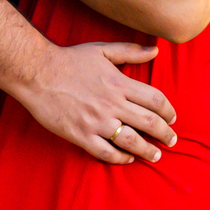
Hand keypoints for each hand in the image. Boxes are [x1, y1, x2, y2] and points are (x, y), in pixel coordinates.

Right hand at [14, 39, 177, 165]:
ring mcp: (96, 121)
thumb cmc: (69, 59)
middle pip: (149, 122)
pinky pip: (106, 152)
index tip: (172, 119)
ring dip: (148, 150)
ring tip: (156, 156)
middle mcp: (112, 103)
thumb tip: (156, 50)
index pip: (155, 100)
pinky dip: (120, 158)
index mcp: (119, 83)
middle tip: (171, 141)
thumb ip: (130, 51)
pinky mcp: (80, 134)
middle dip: (164, 134)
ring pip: (131, 140)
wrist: (37, 72)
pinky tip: (128, 158)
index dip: (168, 111)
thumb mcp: (102, 50)